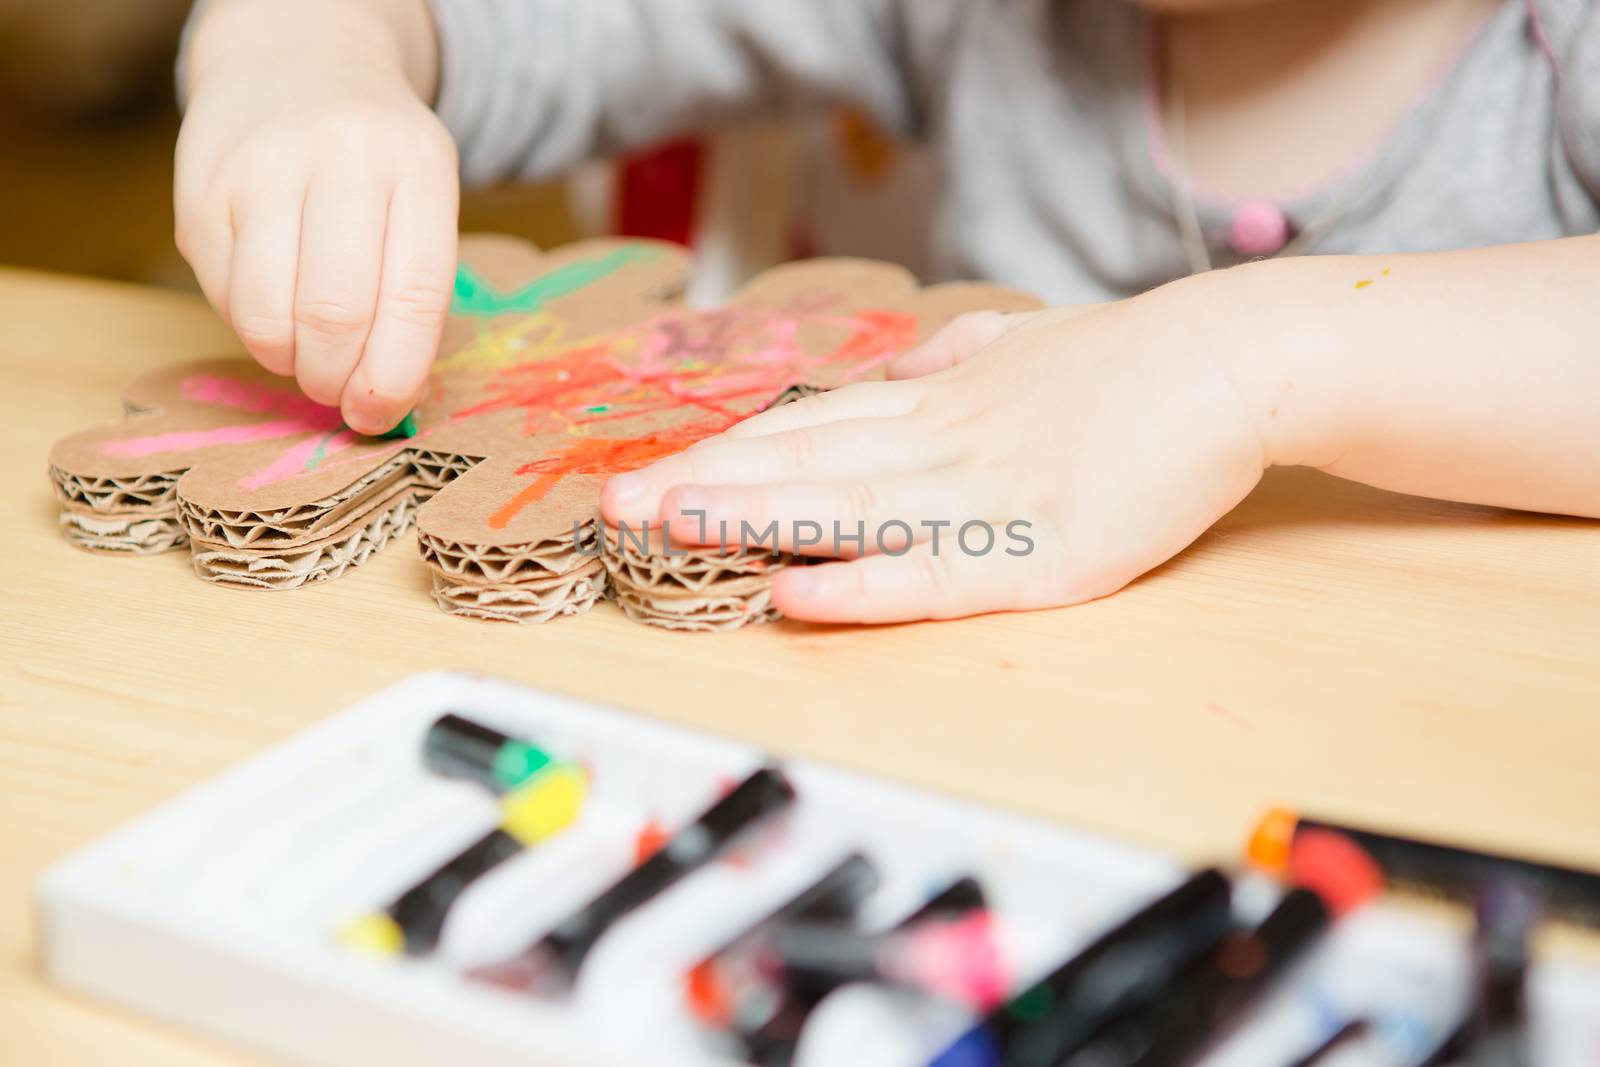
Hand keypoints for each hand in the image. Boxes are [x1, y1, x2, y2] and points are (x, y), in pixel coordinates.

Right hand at [174, 0, 457, 433]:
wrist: (300, 64)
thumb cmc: (377, 164)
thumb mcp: (423, 204)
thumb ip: (414, 297)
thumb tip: (385, 404)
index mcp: (417, 167)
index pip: (415, 298)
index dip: (397, 376)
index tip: (382, 414)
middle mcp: (341, 159)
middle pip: (337, 315)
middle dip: (337, 379)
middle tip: (339, 392)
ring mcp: (262, 169)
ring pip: (270, 316)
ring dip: (290, 363)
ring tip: (306, 356)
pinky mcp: (201, 191)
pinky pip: (225, 298)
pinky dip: (252, 329)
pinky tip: (273, 307)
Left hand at [600, 279, 1276, 622]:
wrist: (1229, 362)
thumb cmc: (1129, 363)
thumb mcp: (1027, 342)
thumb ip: (964, 356)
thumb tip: (916, 362)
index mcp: (939, 401)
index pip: (811, 427)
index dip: (729, 450)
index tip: (653, 468)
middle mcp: (944, 444)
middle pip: (808, 464)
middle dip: (706, 486)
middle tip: (615, 504)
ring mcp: (988, 499)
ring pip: (849, 512)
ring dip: (752, 521)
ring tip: (668, 530)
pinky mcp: (1042, 554)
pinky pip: (935, 576)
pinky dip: (861, 589)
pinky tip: (796, 595)